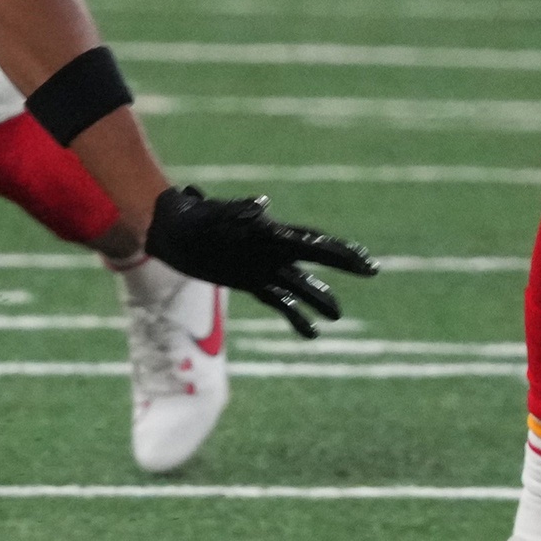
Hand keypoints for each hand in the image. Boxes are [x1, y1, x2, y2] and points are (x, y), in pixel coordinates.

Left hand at [145, 185, 375, 338]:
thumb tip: (261, 206)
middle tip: (370, 271)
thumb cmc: (193, 216)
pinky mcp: (250, 282)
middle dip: (340, 265)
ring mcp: (263, 267)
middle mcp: (272, 250)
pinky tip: (311, 333)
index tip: (366, 263)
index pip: (312, 243)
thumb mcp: (215, 214)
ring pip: (299, 285)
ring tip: (338, 315)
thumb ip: (238, 212)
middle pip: (313, 260)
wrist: (171, 228)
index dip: (340, 253)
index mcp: (270, 233)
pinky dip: (295, 316)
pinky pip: (278, 302)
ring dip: (319, 298)